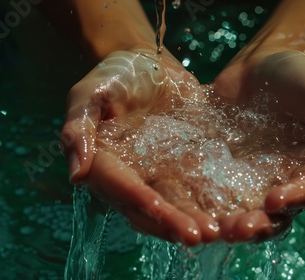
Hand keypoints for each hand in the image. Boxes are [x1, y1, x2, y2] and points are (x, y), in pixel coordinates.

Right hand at [61, 49, 217, 245]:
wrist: (151, 65)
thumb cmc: (116, 75)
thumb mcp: (90, 93)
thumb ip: (79, 128)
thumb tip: (76, 174)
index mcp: (104, 163)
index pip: (119, 185)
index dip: (137, 198)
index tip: (158, 208)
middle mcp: (131, 176)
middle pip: (148, 207)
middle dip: (170, 222)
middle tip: (195, 235)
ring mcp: (158, 174)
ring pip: (174, 204)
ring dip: (192, 220)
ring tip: (215, 232)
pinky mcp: (182, 167)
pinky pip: (196, 189)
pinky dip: (209, 203)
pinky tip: (229, 215)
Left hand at [213, 49, 304, 240]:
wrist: (260, 61)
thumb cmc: (301, 77)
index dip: (292, 200)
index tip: (274, 201)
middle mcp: (280, 177)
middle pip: (273, 213)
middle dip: (258, 225)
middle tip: (239, 229)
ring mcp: (249, 175)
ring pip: (242, 209)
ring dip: (232, 223)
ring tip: (216, 229)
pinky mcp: (222, 167)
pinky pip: (214, 189)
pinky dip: (205, 203)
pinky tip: (192, 208)